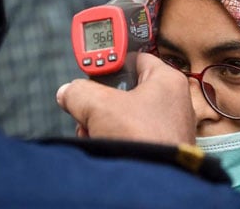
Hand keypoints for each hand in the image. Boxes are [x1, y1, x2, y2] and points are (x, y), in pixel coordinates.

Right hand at [56, 53, 194, 145]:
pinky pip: (130, 135)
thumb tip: (68, 92)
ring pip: (125, 115)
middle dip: (100, 100)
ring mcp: (167, 126)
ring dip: (102, 122)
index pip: (136, 58)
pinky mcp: (160, 146)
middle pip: (126, 89)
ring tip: (93, 131)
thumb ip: (80, 92)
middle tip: (87, 107)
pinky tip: (103, 145)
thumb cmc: (142, 138)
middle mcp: (171, 100)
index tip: (91, 70)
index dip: (111, 63)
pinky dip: (113, 138)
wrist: (155, 181)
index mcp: (167, 80)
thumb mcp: (100, 105)